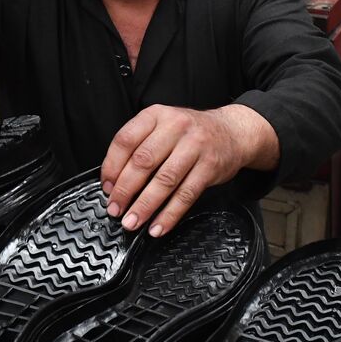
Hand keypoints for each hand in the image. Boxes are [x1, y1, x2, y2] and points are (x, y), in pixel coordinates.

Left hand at [100, 104, 277, 236]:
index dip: (112, 167)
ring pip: (164, 180)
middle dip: (125, 191)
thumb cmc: (191, 133)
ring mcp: (195, 146)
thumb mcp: (162, 126)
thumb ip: (139, 146)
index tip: (107, 188)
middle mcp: (175, 127)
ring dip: (145, 206)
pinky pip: (186, 195)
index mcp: (156, 115)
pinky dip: (170, 214)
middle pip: (143, 162)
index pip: (125, 140)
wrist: (233, 132)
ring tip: (133, 221)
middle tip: (116, 210)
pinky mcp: (210, 167)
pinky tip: (159, 226)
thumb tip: (113, 182)